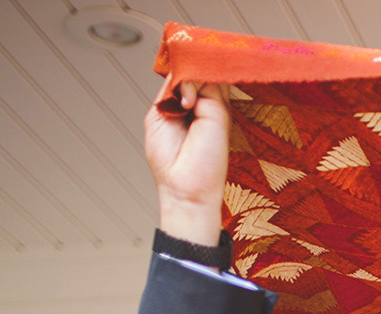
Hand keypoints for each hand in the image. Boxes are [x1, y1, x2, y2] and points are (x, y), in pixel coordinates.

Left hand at [145, 80, 228, 246]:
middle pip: (197, 70)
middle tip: (177, 75)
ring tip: (181, 100)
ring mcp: (214, 107)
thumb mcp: (160, 115)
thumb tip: (183, 70)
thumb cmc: (170, 162)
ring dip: (190, 74)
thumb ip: (171, 92)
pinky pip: (211, 83)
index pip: (185, 74)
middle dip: (186, 65)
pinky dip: (196, 82)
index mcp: (185, 105)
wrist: (184, 189)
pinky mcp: (220, 113)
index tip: (175, 57)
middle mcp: (202, 104)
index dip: (180, 64)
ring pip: (205, 72)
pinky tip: (187, 101)